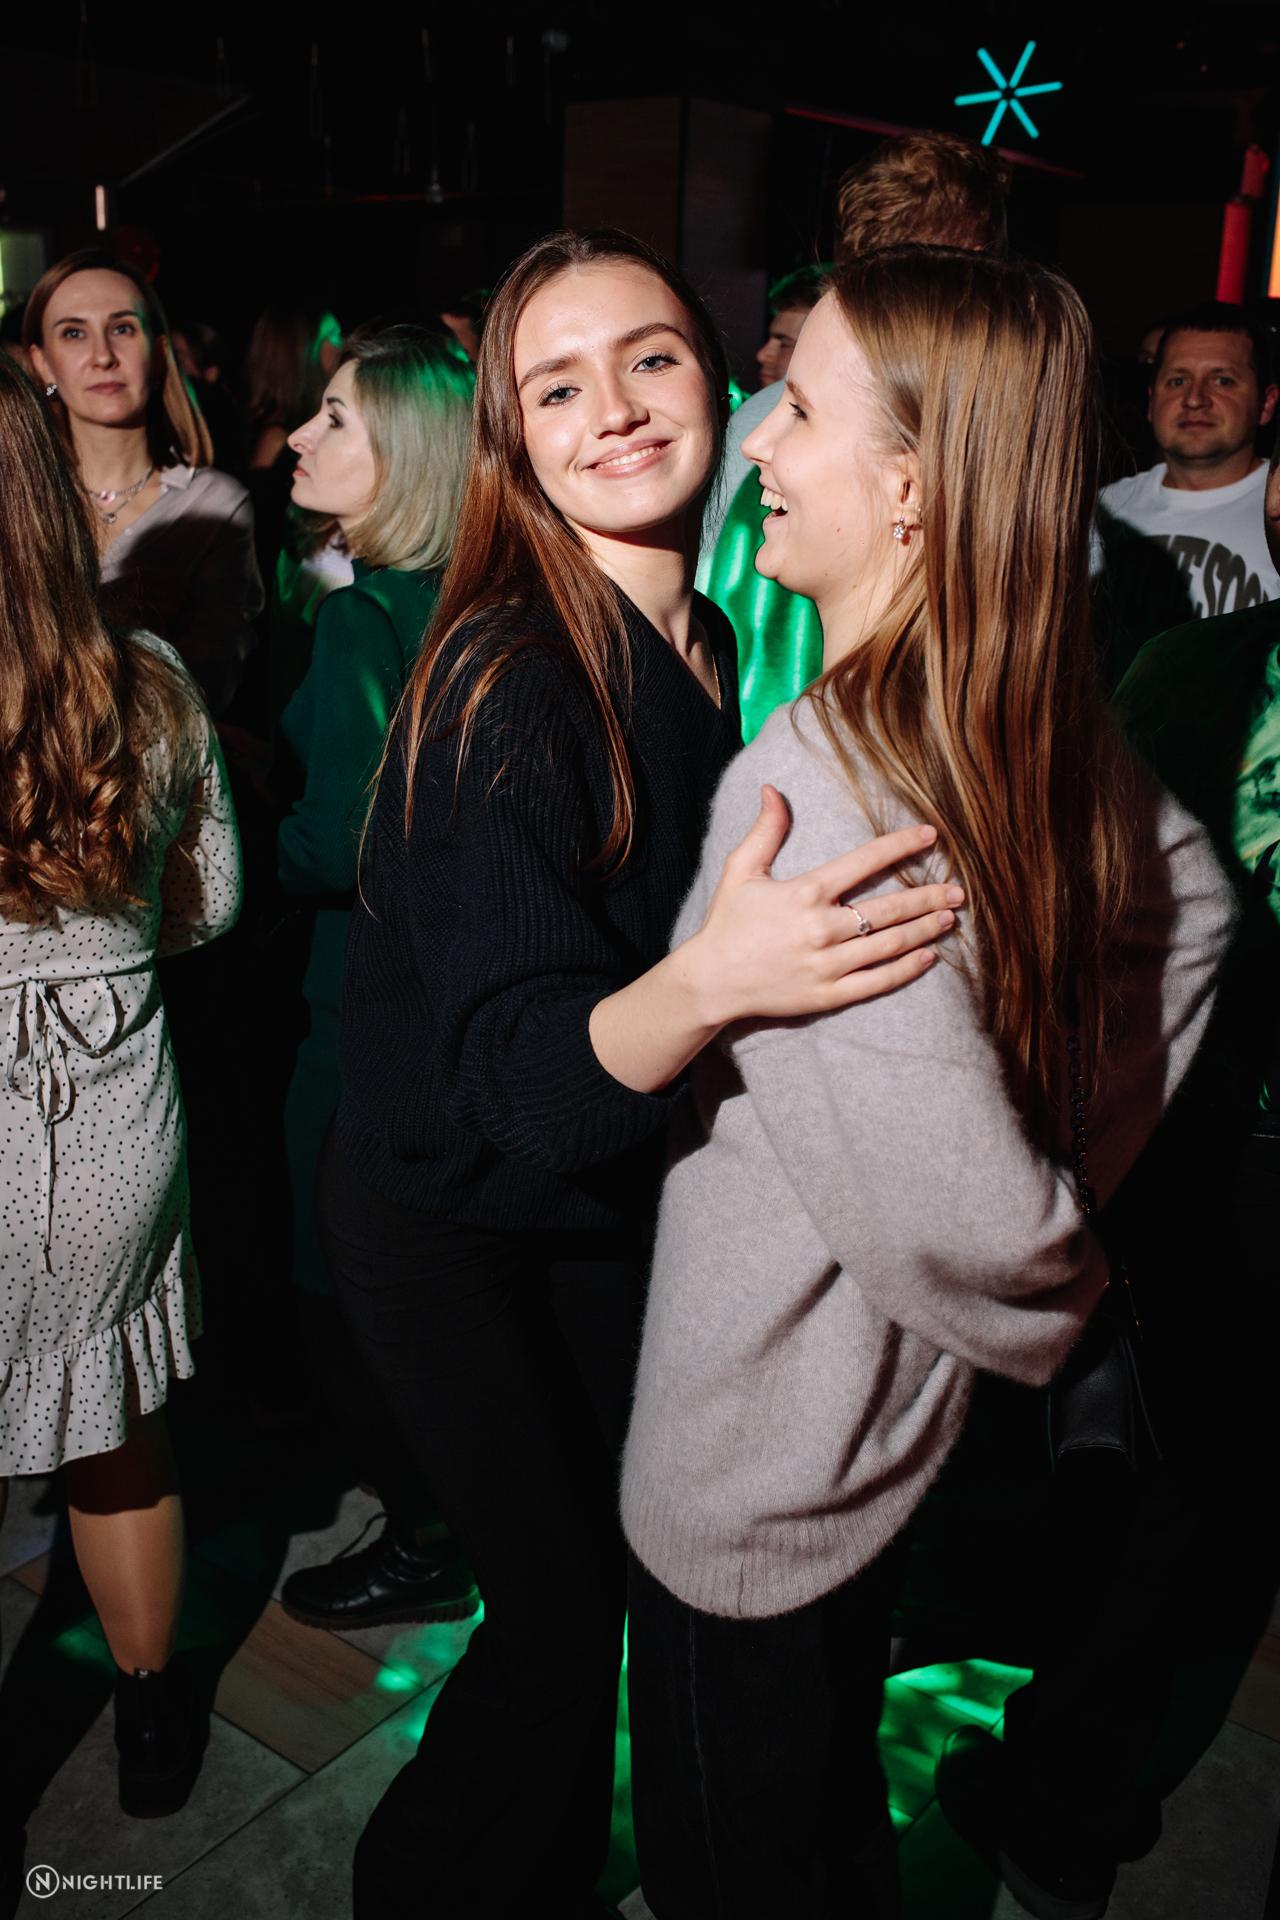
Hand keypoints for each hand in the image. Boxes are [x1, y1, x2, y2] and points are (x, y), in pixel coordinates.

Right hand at [687, 785, 961, 1025]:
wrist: (710, 982)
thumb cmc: (727, 923)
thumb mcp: (741, 870)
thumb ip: (766, 830)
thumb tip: (774, 789)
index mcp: (805, 893)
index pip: (865, 861)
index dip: (901, 845)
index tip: (931, 836)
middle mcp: (822, 929)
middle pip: (889, 908)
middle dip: (928, 896)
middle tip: (959, 889)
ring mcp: (828, 965)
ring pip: (889, 944)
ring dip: (924, 930)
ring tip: (949, 918)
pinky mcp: (828, 995)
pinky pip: (877, 981)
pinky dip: (906, 969)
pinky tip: (927, 957)